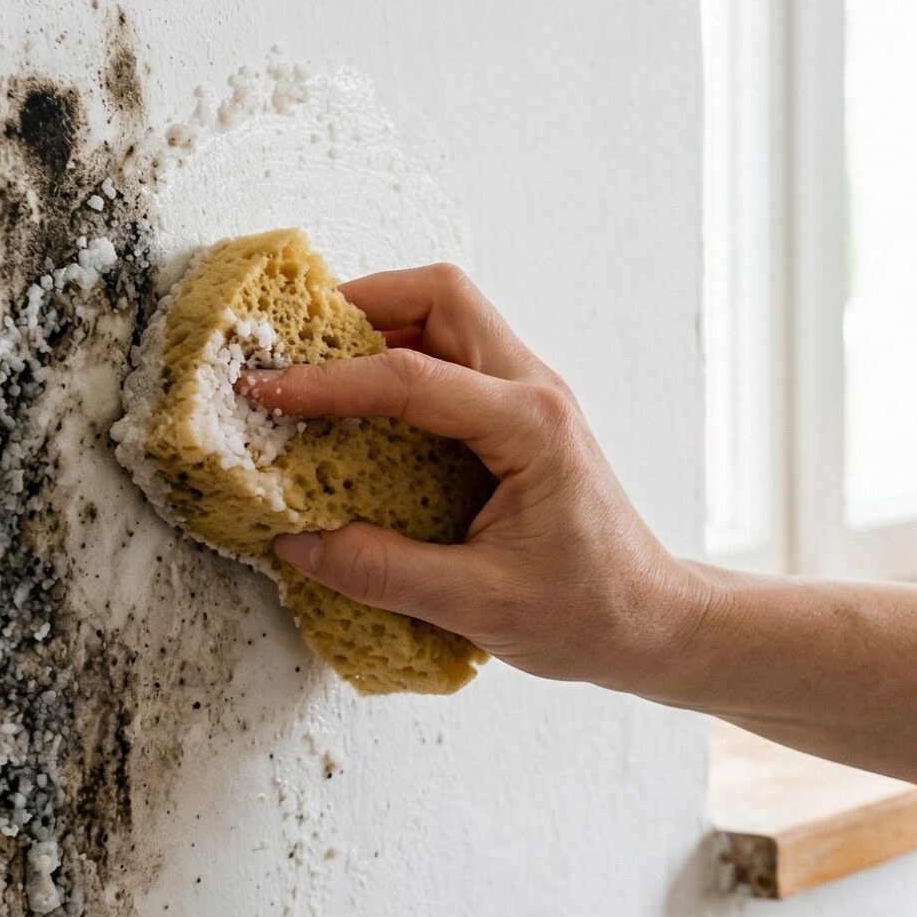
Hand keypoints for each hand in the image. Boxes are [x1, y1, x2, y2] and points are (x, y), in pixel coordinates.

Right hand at [238, 263, 708, 687]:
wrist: (650, 620)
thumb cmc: (587, 612)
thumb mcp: (479, 605)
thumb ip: (384, 572)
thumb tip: (301, 543)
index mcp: (530, 428)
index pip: (412, 378)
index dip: (329, 383)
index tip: (267, 391)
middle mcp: (535, 393)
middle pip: (442, 296)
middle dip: (362, 305)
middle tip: (298, 348)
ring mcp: (531, 397)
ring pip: (451, 315)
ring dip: (383, 326)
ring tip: (320, 371)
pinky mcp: (521, 416)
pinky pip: (456, 357)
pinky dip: (403, 360)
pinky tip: (364, 406)